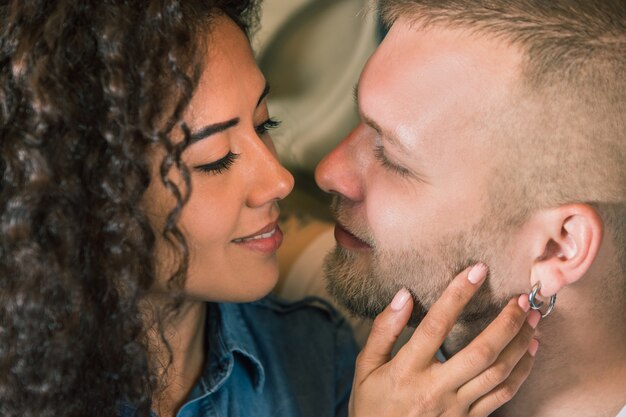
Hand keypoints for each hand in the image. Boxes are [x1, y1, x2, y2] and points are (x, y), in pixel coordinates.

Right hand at [349, 264, 539, 416]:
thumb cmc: (372, 406)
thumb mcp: (366, 368)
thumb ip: (383, 331)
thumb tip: (403, 296)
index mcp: (407, 370)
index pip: (435, 325)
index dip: (458, 295)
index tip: (477, 270)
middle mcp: (435, 388)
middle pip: (480, 352)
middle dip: (506, 322)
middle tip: (522, 299)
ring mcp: (456, 408)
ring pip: (497, 374)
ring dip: (520, 344)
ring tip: (533, 320)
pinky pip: (502, 396)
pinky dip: (521, 372)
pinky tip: (529, 352)